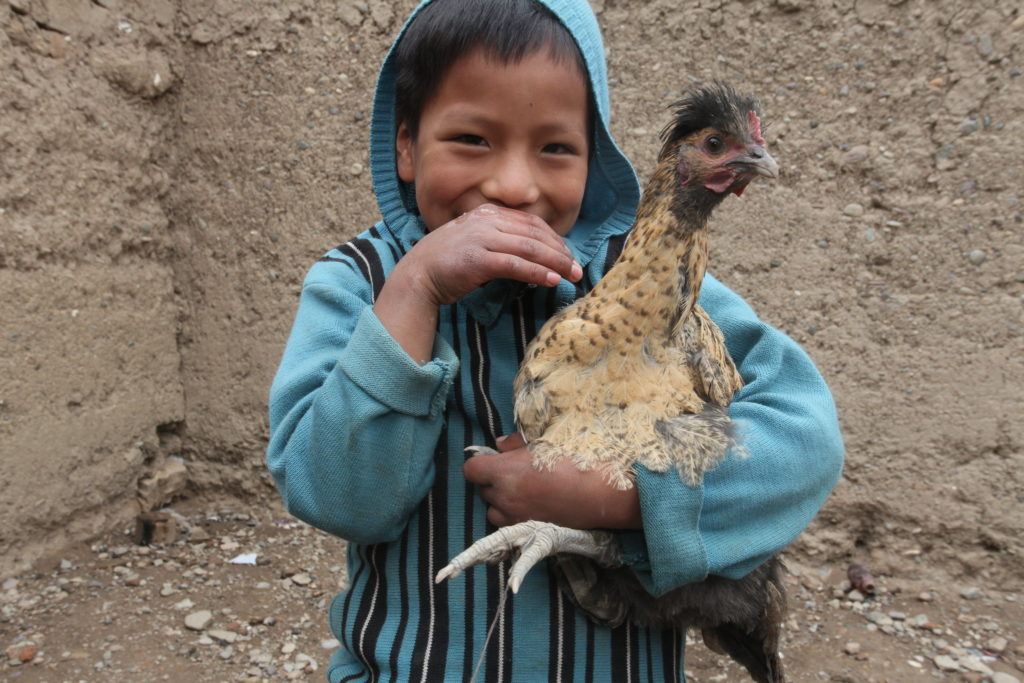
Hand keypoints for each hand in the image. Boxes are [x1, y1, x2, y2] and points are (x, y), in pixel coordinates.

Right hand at [395, 205, 582, 305]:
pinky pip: (516, 265)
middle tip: (577, 268)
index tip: (568, 254)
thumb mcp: (474, 241)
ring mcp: (482, 239)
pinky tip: (551, 280)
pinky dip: (537, 273)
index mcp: (487, 213)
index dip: (554, 238)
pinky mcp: (479, 260)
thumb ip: (498, 239)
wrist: (417, 276)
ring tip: (571, 275)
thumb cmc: (446, 263)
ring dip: (555, 263)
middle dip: (561, 251)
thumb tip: (529, 253)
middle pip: (535, 234)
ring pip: (530, 248)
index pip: (531, 222)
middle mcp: (486, 221)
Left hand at [463, 433, 641, 529]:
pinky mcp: (531, 528)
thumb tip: (500, 444)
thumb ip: (515, 443)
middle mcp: (504, 497)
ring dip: (501, 501)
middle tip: (515, 471)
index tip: (494, 459)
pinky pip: (511, 523)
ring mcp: (516, 516)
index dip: (480, 463)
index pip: (471, 470)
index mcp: (504, 471)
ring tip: (522, 490)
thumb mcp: (544, 440)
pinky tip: (535, 504)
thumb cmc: (573, 458)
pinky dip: (515, 515)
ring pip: (494, 511)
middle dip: (494, 480)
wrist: (601, 492)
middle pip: (482, 490)